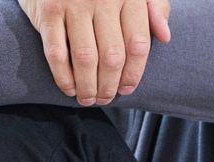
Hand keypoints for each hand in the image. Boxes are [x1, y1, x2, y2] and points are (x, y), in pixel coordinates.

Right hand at [18, 0, 170, 106]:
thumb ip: (152, 8)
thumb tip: (165, 36)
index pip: (137, 44)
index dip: (133, 73)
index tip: (126, 89)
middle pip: (112, 57)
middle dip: (109, 86)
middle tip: (105, 99)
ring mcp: (73, 4)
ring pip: (85, 59)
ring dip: (87, 87)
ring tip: (88, 99)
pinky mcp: (48, 12)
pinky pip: (57, 54)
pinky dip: (63, 77)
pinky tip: (69, 88)